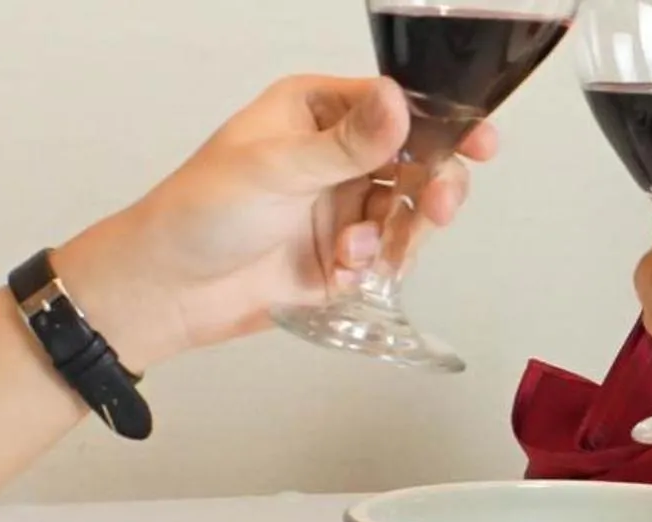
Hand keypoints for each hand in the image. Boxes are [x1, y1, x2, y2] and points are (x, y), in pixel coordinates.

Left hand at [50, 76, 498, 372]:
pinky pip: (393, 256)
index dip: (442, 120)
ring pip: (412, 213)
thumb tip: (399, 101)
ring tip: (357, 250)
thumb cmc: (201, 213)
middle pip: (419, 160)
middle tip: (435, 208)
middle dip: (433, 187)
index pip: (396, 104)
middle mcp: (337, 154)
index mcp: (317, 112)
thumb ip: (347, 143)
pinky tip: (341, 269)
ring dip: (397, 235)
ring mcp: (345, 205)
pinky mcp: (348, 254)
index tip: (478, 140)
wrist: (172, 291)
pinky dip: (377, 265)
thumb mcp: (276, 169)